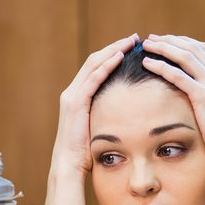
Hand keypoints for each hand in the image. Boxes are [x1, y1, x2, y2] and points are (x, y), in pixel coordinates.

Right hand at [51, 34, 139, 176]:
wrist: (69, 166)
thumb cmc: (86, 154)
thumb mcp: (99, 129)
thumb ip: (108, 117)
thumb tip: (128, 114)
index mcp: (77, 97)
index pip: (96, 68)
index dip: (113, 55)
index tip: (131, 47)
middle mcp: (72, 92)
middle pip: (95, 60)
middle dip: (115, 47)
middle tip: (134, 38)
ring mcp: (72, 96)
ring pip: (93, 64)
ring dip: (113, 51)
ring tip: (130, 42)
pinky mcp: (75, 102)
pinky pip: (92, 78)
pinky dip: (106, 65)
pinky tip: (120, 56)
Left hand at [140, 34, 204, 167]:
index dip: (184, 43)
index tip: (169, 41)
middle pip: (193, 48)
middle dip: (171, 41)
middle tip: (153, 39)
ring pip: (185, 56)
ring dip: (164, 48)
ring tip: (147, 46)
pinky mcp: (204, 97)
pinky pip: (178, 75)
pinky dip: (161, 66)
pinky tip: (147, 63)